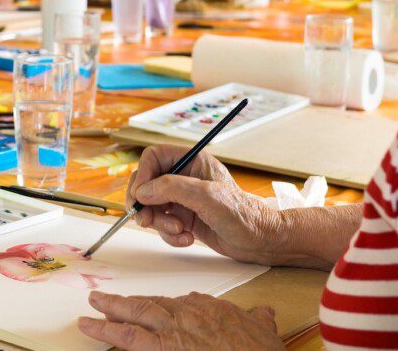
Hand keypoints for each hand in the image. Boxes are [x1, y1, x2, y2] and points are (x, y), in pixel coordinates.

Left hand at [78, 291, 283, 350]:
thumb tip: (264, 313)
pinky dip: (111, 334)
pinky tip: (95, 331)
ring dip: (110, 313)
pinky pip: (131, 340)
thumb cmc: (259, 347)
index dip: (159, 308)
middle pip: (148, 305)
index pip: (176, 304)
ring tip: (90, 313)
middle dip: (123, 304)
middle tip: (101, 300)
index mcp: (205, 307)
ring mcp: (173, 330)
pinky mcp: (166, 347)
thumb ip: (257, 318)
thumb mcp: (261, 326)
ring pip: (135, 316)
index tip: (150, 310)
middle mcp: (185, 313)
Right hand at [126, 145, 280, 264]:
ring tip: (180, 231)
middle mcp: (184, 176)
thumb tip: (142, 191)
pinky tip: (187, 238)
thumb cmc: (241, 213)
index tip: (140, 197)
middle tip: (147, 221)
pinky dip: (169, 235)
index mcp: (191, 160)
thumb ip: (172, 189)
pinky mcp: (183, 218)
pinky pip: (162, 224)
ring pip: (152, 207)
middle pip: (147, 183)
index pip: (153, 157)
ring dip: (160, 223)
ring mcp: (182, 198)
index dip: (143, 175)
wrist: (257, 240)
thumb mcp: (205, 196)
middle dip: (146, 205)